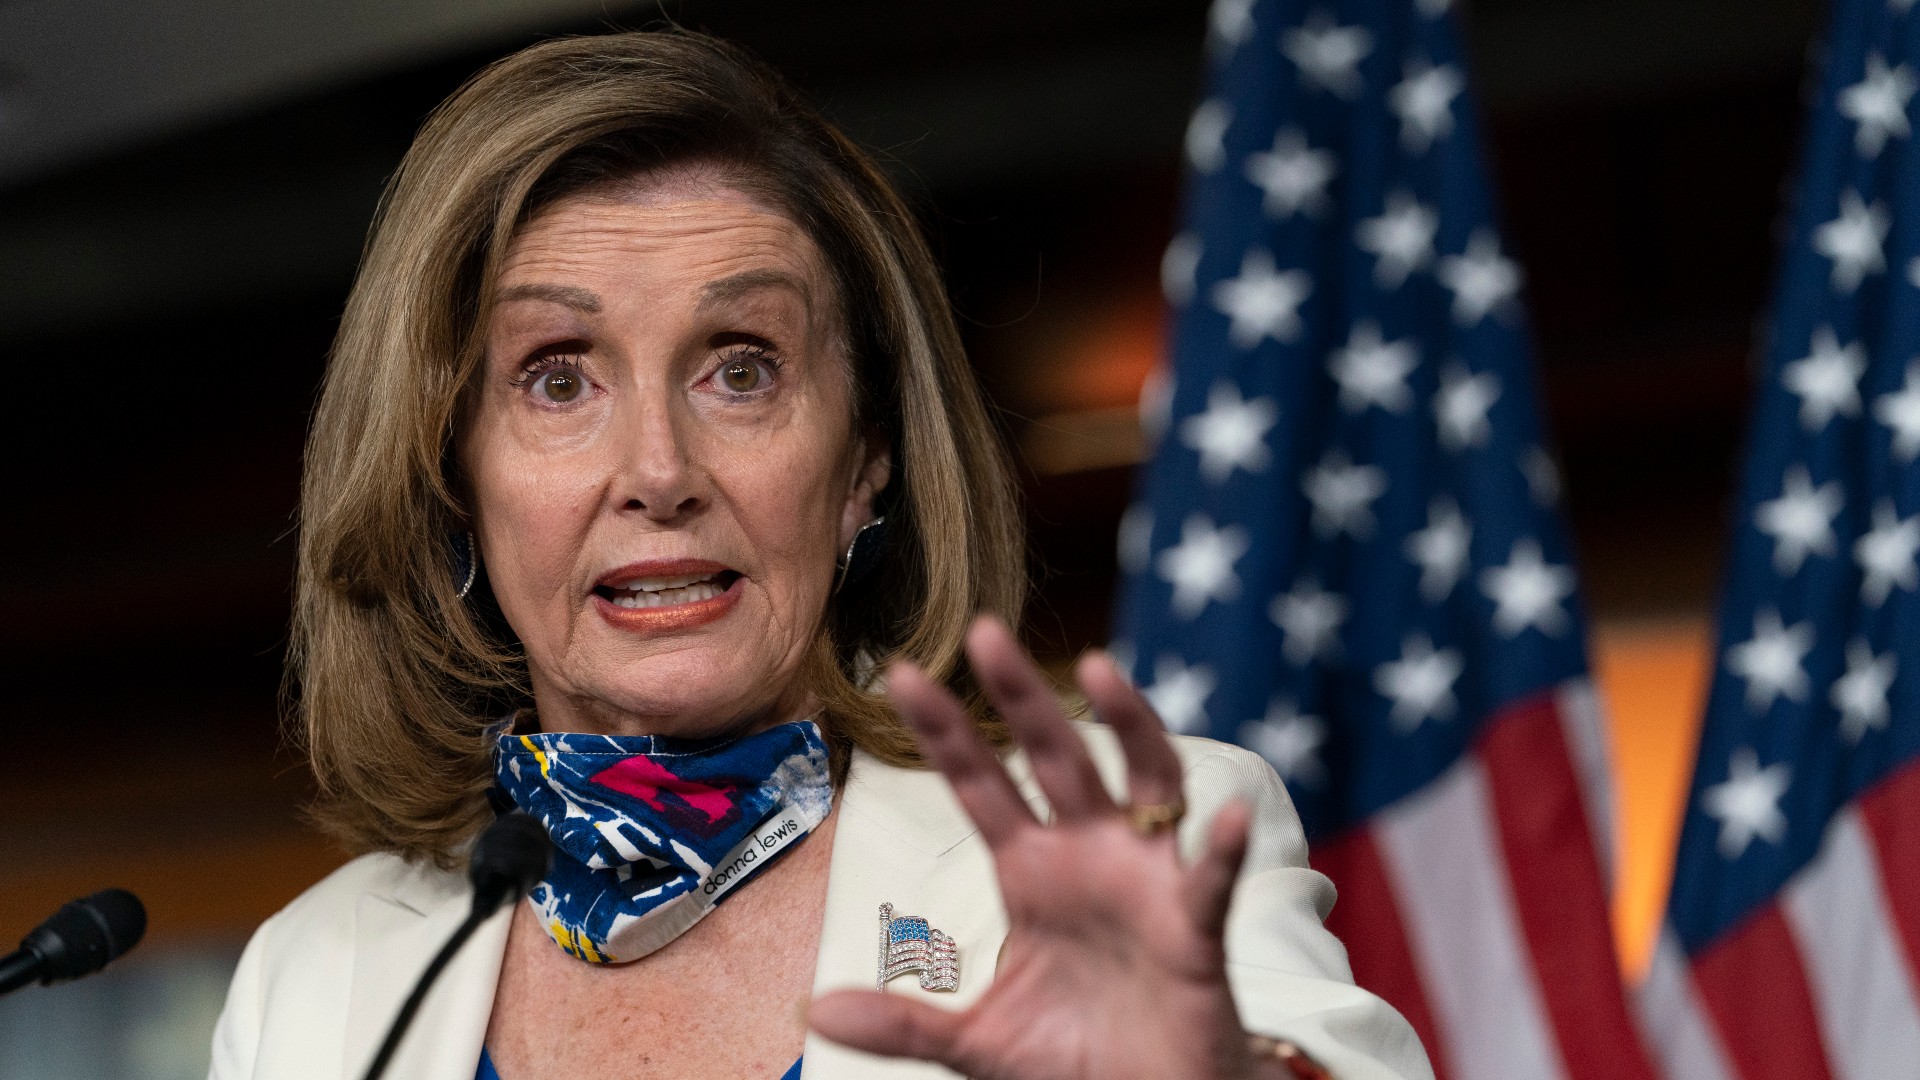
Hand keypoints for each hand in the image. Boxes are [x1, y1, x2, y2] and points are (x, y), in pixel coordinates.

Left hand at [808, 616, 1278, 1079]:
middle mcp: (1088, 857)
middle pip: (1054, 757)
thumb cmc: (1077, 1059)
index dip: (944, 731)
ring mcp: (1146, 883)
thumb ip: (906, 1021)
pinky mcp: (1194, 931)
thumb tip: (817, 1008)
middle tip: (984, 631)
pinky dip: (1221, 850)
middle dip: (1021, 696)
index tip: (902, 673)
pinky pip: (1209, 882)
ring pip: (1145, 783)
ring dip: (1128, 726)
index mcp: (1030, 870)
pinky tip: (1226, 816)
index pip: (980, 784)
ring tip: (1101, 671)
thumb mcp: (978, 1043)